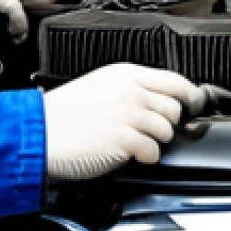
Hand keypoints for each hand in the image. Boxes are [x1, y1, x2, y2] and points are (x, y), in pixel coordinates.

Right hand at [43, 64, 205, 180]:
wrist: (38, 132)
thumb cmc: (61, 114)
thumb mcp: (98, 86)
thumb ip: (128, 88)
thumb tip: (155, 100)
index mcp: (124, 74)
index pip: (174, 81)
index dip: (188, 95)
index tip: (192, 104)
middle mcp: (130, 91)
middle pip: (175, 107)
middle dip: (169, 122)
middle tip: (154, 130)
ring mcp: (128, 115)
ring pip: (167, 130)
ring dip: (156, 141)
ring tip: (136, 143)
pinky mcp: (124, 139)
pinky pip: (153, 151)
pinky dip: (146, 156)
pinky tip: (131, 154)